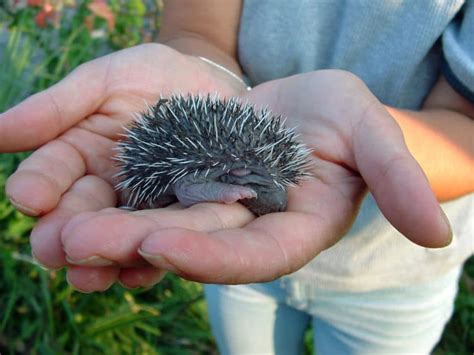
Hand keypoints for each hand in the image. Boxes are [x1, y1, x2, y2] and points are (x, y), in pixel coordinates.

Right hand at [1, 43, 253, 290]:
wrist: (210, 87)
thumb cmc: (154, 77)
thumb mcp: (106, 81)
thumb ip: (58, 107)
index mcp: (81, 153)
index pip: (53, 172)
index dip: (38, 184)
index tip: (27, 196)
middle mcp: (107, 188)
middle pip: (82, 216)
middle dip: (66, 234)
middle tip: (54, 251)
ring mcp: (144, 207)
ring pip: (121, 238)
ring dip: (104, 259)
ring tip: (89, 276)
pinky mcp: (181, 218)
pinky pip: (165, 242)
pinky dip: (152, 260)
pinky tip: (141, 273)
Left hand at [51, 70, 451, 287]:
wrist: (296, 107)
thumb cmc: (339, 117)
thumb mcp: (370, 132)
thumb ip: (398, 177)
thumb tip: (437, 231)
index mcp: (291, 229)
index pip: (253, 256)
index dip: (210, 255)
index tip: (159, 244)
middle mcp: (244, 229)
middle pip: (189, 244)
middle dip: (133, 246)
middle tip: (73, 244)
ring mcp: (209, 209)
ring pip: (154, 224)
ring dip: (104, 230)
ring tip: (50, 232)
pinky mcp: (181, 184)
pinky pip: (140, 197)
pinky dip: (103, 202)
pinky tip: (62, 201)